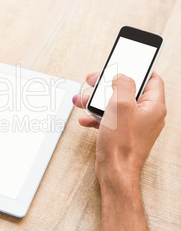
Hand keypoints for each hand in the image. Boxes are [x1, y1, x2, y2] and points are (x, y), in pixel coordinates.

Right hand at [73, 71, 165, 229]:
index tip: (123, 63)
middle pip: (128, 90)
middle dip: (107, 85)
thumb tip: (122, 76)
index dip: (137, 69)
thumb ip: (123, 83)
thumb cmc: (121, 143)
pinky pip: (110, 118)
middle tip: (94, 81)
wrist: (115, 172)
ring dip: (97, 101)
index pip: (152, 78)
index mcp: (153, 106)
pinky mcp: (123, 134)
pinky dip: (97, 116)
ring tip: (82, 100)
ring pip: (115, 104)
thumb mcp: (121, 105)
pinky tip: (85, 119)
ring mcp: (135, 125)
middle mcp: (147, 115)